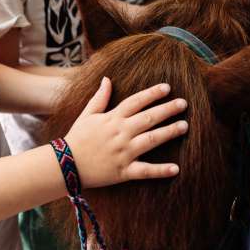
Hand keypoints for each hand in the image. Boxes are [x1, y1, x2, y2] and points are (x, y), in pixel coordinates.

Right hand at [63, 77, 187, 188]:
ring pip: (151, 140)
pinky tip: (176, 168)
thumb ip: (100, 97)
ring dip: (169, 133)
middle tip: (184, 103)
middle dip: (167, 109)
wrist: (65, 164)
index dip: (152, 93)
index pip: (136, 101)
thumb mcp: (86, 114)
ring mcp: (123, 152)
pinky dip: (160, 170)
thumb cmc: (77, 138)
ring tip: (184, 126)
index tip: (167, 87)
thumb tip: (107, 79)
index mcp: (112, 118)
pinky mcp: (124, 171)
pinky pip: (145, 171)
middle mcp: (120, 133)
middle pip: (148, 118)